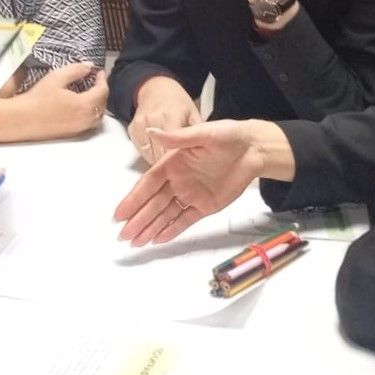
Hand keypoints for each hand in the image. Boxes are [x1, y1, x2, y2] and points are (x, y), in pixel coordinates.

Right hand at [19, 63, 108, 137]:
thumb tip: (89, 66)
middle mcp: (85, 119)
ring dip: (97, 103)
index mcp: (84, 105)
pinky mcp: (70, 133)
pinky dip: (90, 113)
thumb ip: (76, 70)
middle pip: (102, 104)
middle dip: (101, 91)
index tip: (99, 72)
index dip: (102, 79)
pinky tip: (80, 106)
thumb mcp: (56, 77)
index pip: (102, 91)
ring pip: (97, 116)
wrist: (20, 119)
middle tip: (95, 80)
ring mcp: (78, 128)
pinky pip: (88, 123)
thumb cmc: (36, 99)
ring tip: (90, 93)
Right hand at [113, 120, 267, 245]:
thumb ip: (178, 138)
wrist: (254, 149)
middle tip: (122, 236)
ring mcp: (190, 195)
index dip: (133, 199)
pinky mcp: (205, 206)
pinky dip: (171, 230)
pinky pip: (185, 220)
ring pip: (166, 215)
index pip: (148, 184)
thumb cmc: (228, 136)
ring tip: (135, 243)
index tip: (120, 214)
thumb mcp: (204, 134)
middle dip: (138, 220)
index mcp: (172, 164)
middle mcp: (177, 181)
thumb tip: (152, 131)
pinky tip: (158, 240)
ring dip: (150, 228)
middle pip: (153, 204)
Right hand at [129, 76, 199, 160]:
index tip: (185, 167)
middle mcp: (153, 120)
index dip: (178, 160)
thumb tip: (204, 152)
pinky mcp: (132, 129)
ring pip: (148, 154)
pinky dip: (149, 154)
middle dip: (168, 163)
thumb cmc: (177, 102)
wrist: (156, 88)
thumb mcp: (193, 113)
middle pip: (158, 153)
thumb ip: (197, 133)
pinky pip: (140, 150)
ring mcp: (140, 125)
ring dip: (158, 160)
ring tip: (169, 159)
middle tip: (179, 167)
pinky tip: (159, 150)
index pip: (171, 147)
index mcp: (171, 117)